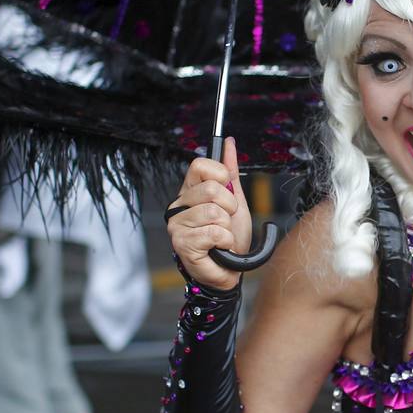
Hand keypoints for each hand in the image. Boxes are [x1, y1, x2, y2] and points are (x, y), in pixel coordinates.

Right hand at [166, 137, 251, 290]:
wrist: (231, 269)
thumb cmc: (230, 237)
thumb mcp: (235, 200)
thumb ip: (230, 172)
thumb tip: (229, 143)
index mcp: (189, 191)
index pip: (200, 165)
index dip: (220, 176)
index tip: (228, 192)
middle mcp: (178, 206)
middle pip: (211, 189)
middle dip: (230, 207)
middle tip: (226, 221)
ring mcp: (177, 225)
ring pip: (214, 212)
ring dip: (227, 228)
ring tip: (221, 237)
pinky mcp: (182, 244)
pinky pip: (214, 232)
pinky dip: (225, 241)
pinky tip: (219, 247)